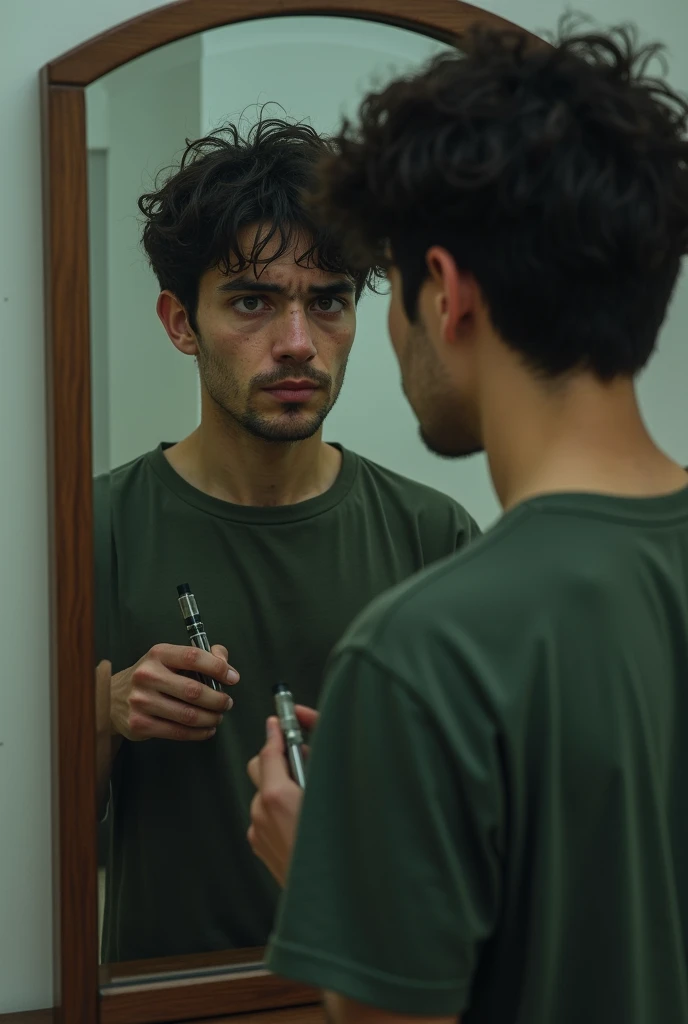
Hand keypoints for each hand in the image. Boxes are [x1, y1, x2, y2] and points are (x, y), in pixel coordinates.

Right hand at [110, 643, 238, 741]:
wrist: (113, 698)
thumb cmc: (152, 676)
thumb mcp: (170, 659)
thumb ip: (202, 655)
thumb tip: (226, 664)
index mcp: (158, 654)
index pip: (193, 657)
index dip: (218, 668)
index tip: (233, 678)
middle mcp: (147, 675)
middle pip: (194, 691)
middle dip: (218, 700)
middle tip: (227, 703)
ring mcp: (141, 701)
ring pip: (188, 715)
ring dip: (211, 718)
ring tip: (218, 717)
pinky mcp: (139, 724)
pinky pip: (177, 732)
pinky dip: (198, 733)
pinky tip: (207, 729)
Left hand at [247, 705, 318, 886]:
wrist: (328, 904)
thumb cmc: (337, 854)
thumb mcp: (331, 797)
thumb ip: (318, 766)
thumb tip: (308, 749)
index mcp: (277, 797)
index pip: (270, 751)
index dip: (276, 731)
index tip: (279, 719)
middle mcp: (261, 813)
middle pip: (260, 767)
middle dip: (278, 757)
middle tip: (304, 756)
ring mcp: (258, 832)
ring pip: (265, 792)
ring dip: (282, 785)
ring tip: (311, 793)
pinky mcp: (260, 847)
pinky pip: (266, 815)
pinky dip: (281, 807)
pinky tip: (305, 817)